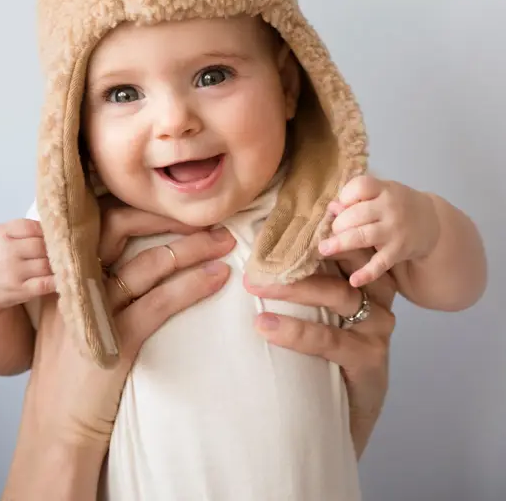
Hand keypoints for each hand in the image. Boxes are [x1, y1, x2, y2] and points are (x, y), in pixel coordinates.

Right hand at [0, 219, 55, 317]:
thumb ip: (21, 229)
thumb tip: (56, 227)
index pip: (32, 226)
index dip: (46, 231)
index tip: (52, 236)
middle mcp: (3, 251)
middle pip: (41, 245)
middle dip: (53, 249)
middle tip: (61, 251)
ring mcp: (10, 272)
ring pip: (46, 264)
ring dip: (56, 264)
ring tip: (61, 263)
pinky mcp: (18, 290)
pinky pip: (45, 283)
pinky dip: (56, 280)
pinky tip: (61, 278)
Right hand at [4, 223, 234, 499]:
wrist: (56, 429)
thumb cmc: (71, 372)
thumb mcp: (71, 315)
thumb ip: (91, 282)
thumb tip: (135, 254)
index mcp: (62, 271)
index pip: (98, 219)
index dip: (139, 205)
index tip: (173, 203)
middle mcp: (73, 282)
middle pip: (120, 226)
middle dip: (166, 216)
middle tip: (206, 215)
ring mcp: (92, 309)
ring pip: (148, 262)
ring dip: (192, 248)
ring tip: (224, 242)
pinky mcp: (114, 338)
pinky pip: (160, 301)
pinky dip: (193, 285)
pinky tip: (217, 277)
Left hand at [245, 247, 395, 457]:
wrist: (348, 414)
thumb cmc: (328, 352)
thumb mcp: (319, 308)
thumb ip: (307, 274)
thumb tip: (260, 240)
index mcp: (364, 274)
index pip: (341, 241)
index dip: (313, 228)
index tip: (276, 218)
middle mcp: (378, 294)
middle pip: (342, 260)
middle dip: (297, 251)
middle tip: (256, 250)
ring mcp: (377, 326)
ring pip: (335, 294)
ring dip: (292, 287)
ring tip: (254, 284)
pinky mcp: (370, 357)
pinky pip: (329, 339)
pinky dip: (295, 331)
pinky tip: (265, 325)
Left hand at [318, 176, 440, 286]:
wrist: (432, 222)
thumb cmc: (397, 205)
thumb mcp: (380, 195)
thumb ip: (357, 199)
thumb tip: (331, 208)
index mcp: (384, 189)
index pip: (361, 186)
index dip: (346, 195)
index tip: (342, 204)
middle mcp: (390, 208)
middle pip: (356, 214)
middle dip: (339, 224)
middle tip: (333, 231)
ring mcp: (395, 230)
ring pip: (363, 236)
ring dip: (341, 243)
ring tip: (324, 249)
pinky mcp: (399, 251)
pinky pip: (380, 263)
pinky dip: (367, 273)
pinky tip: (354, 280)